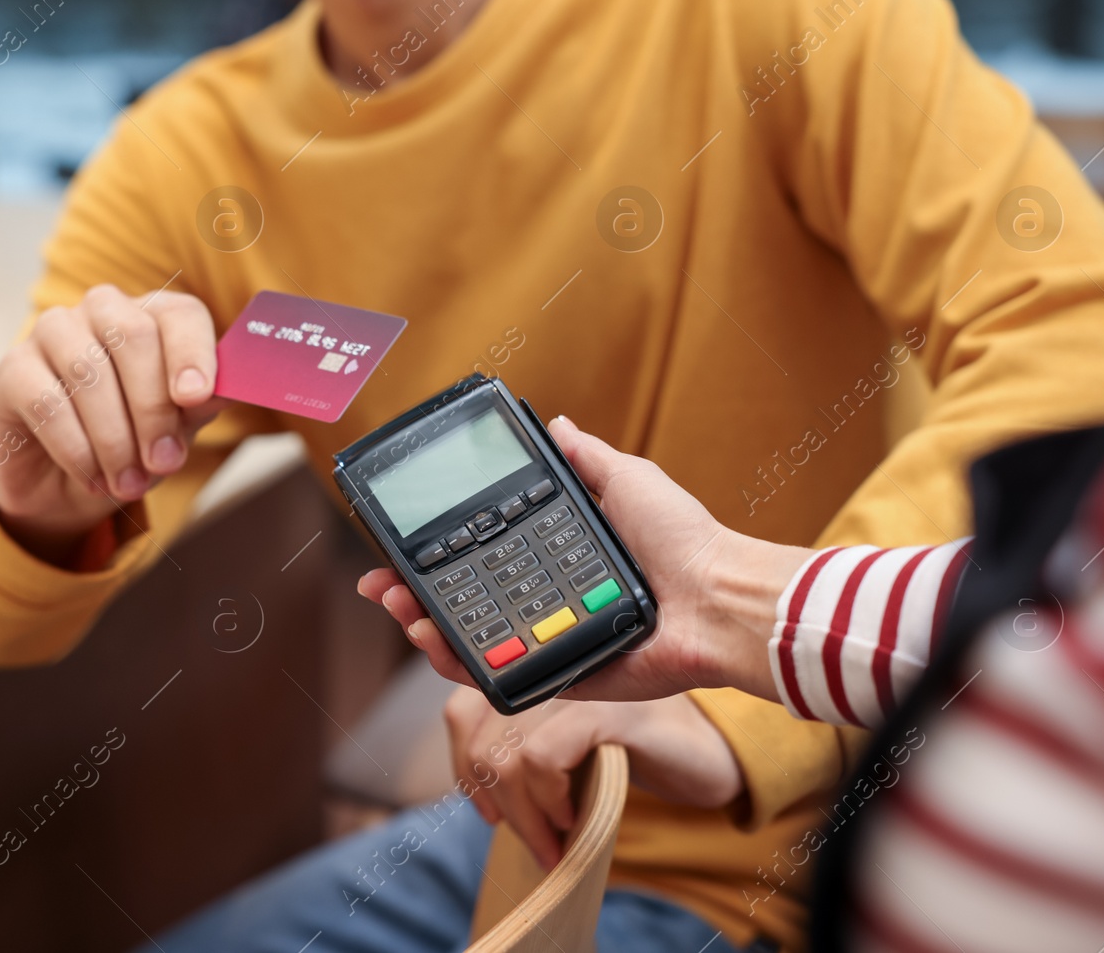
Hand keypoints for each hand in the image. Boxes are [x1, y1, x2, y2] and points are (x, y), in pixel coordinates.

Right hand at [0, 285, 223, 562]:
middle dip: (153, 409)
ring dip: (115, 439)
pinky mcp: (12, 368)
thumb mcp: (176, 430)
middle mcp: (103, 310)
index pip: (180, 314)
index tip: (196, 398)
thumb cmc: (132, 442)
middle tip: (164, 462)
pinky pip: (47, 403)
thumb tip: (224, 392)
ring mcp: (53, 332)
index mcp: (154, 316)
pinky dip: (77, 450)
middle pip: (134, 337)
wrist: (66, 484)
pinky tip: (93, 477)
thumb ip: (199, 406)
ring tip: (129, 483)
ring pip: (89, 372)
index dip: (191, 353)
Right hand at [360, 417, 811, 702]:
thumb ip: (586, 459)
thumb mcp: (628, 481)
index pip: (483, 559)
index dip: (439, 553)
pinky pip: (502, 679)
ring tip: (402, 607)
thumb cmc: (685, 541)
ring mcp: (550, 643)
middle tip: (384, 583)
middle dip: (414, 595)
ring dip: (425, 628)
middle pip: (464, 605)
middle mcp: (548, 604)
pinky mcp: (562, 678)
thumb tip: (556, 423)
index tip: (403, 543)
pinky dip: (461, 667)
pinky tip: (434, 643)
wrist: (719, 599)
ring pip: (471, 645)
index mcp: (559, 562)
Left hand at [444, 687, 741, 868]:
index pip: (464, 706)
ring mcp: (581, 686)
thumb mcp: (567, 749)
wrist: (707, 755)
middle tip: (533, 840)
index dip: (463, 764)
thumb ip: (522, 751)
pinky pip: (543, 756)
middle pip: (482, 737)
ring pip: (507, 753)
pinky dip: (549, 799)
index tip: (486, 812)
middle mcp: (551, 670)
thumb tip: (476, 793)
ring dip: (524, 815)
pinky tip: (572, 818)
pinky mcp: (609, 709)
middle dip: (497, 803)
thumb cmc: (631, 752)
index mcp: (534, 673)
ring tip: (553, 842)